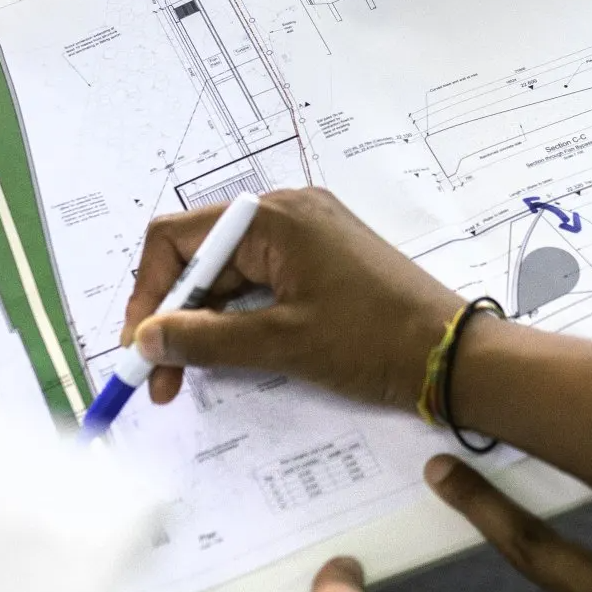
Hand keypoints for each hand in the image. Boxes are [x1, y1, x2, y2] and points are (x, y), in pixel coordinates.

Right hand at [123, 188, 461, 411]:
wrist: (452, 355)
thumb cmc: (375, 342)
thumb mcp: (281, 344)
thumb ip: (206, 339)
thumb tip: (147, 337)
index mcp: (275, 218)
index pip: (178, 238)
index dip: (149, 293)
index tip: (139, 347)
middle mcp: (287, 213)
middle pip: (200, 256)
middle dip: (174, 316)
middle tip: (161, 378)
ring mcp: (307, 234)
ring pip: (229, 273)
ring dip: (204, 322)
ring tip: (189, 376)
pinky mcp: (322, 259)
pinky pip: (260, 280)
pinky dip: (237, 317)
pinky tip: (227, 355)